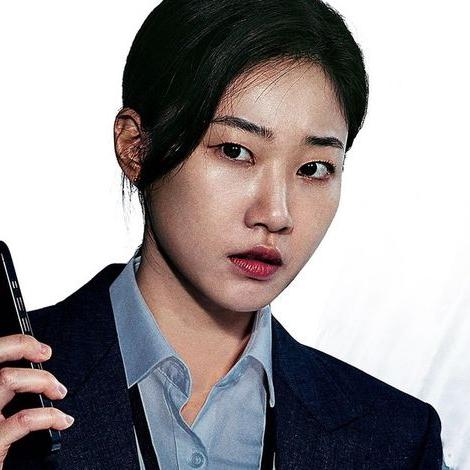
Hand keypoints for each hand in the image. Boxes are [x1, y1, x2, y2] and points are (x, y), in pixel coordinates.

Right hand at [0, 334, 73, 466]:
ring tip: (58, 391)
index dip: (17, 344)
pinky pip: (25, 419)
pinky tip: (62, 420)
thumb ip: (3, 393)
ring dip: (42, 381)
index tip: (40, 348)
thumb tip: (30, 375)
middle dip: (25, 348)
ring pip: (9, 379)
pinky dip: (51, 416)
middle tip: (46, 354)